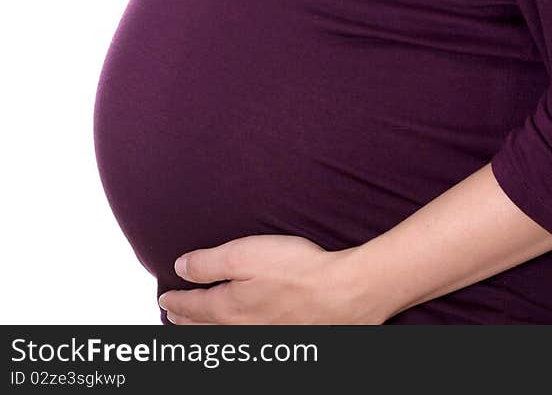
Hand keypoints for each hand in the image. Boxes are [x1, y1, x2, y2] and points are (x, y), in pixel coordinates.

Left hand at [157, 234, 387, 324]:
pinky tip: (234, 334)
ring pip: (221, 340)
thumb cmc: (297, 272)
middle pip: (203, 329)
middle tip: (171, 317)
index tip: (164, 298)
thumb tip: (181, 267)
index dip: (175, 302)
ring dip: (203, 334)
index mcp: (227, 308)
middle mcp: (240, 330)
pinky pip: (242, 344)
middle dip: (184, 322)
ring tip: (193, 330)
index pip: (192, 307)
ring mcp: (261, 339)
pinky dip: (227, 340)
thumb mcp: (245, 254)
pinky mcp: (280, 340)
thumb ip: (209, 262)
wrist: (341, 295)